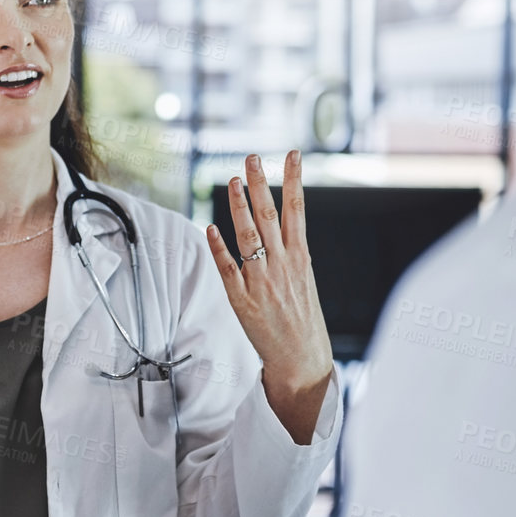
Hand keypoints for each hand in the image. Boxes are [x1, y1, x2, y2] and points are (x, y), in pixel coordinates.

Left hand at [206, 151, 333, 443]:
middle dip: (261, 183)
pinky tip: (210, 228)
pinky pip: (228, 269)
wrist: (303, 361)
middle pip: (271, 215)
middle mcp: (283, 265)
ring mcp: (262, 281)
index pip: (297, 210)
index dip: (294, 180)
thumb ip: (291, 254)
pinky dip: (219, 249)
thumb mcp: (304, 281)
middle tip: (252, 157)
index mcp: (301, 258)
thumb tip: (283, 229)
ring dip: (239, 207)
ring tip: (231, 181)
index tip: (291, 155)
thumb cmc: (302, 321)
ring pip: (249, 236)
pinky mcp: (243, 300)